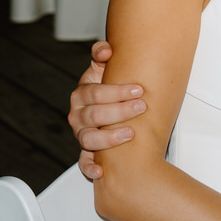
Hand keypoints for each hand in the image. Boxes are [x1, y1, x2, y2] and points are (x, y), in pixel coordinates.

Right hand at [68, 40, 146, 179]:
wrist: (108, 106)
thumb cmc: (109, 87)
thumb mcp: (105, 68)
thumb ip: (102, 54)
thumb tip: (105, 50)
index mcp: (82, 94)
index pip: (94, 92)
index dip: (116, 91)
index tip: (138, 89)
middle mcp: (78, 115)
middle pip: (93, 115)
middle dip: (119, 111)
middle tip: (141, 106)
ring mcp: (81, 135)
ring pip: (89, 139)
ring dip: (109, 138)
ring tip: (131, 133)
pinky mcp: (86, 153)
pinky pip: (83, 163)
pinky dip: (90, 168)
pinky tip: (101, 170)